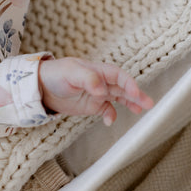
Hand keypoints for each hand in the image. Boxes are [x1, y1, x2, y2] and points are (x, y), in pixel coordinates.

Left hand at [38, 57, 153, 125]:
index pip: (117, 74)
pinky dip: (111, 115)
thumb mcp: (70, 73)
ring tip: (142, 110)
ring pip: (119, 98)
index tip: (135, 92)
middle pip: (122, 87)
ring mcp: (98, 93)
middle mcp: (100, 81)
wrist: (42, 87)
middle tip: (149, 103)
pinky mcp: (93, 105)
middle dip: (136, 94)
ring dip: (130, 103)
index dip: (128, 82)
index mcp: (97, 70)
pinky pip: (107, 110)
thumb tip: (102, 89)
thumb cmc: (55, 74)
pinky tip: (109, 121)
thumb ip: (87, 79)